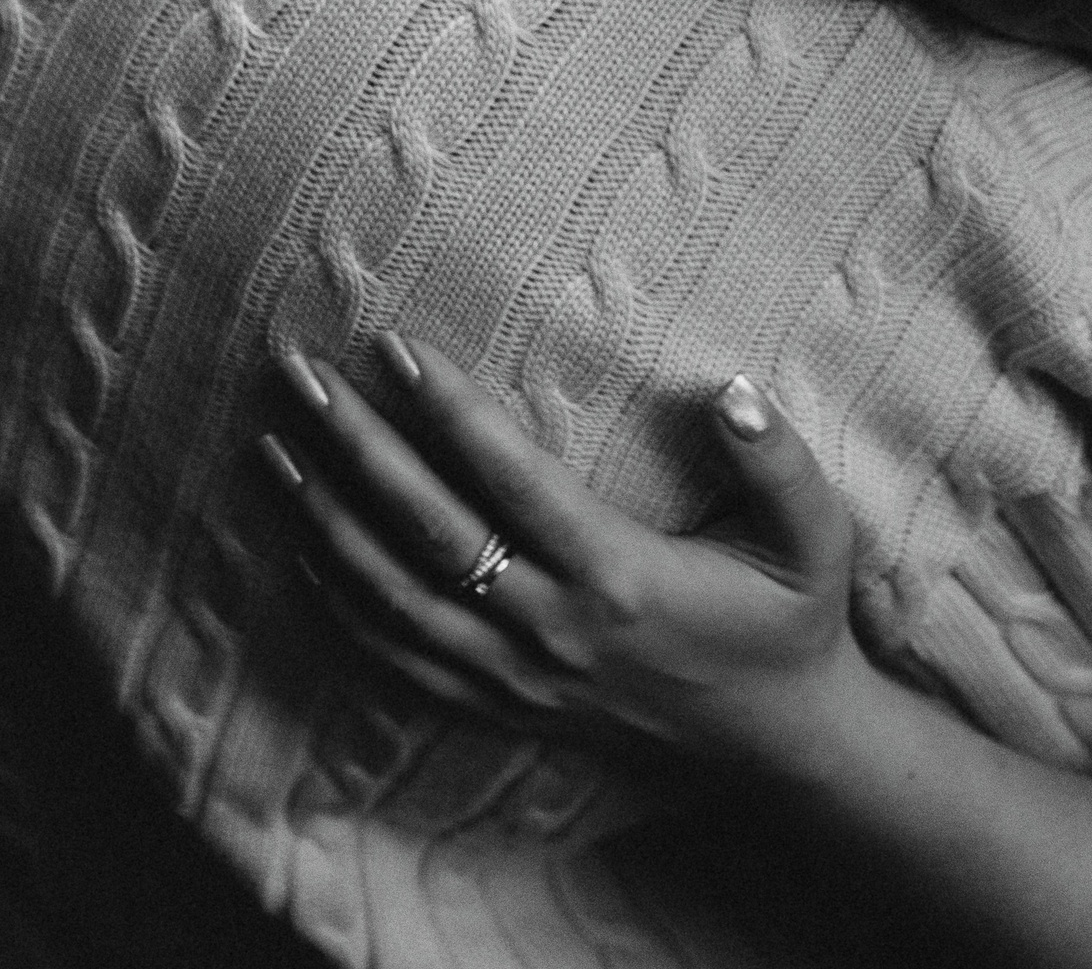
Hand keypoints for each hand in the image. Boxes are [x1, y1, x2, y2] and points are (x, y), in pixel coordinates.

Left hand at [261, 336, 863, 769]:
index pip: (511, 480)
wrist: (777, 744)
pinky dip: (341, 599)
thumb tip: (732, 390)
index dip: (451, 411)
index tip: (399, 347)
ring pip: (393, 597)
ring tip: (275, 446)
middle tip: (301, 376)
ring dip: (325, 518)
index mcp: (619, 575)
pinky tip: (306, 544)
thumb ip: (779, 460)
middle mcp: (552, 629)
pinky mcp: (502, 705)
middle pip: (428, 530)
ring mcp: (517, 676)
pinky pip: (398, 656)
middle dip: (355, 447)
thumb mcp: (815, 538)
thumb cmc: (792, 620)